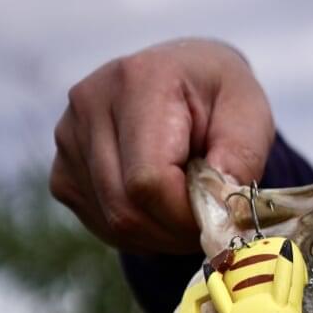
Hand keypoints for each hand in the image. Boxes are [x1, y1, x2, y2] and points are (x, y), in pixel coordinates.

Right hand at [49, 39, 274, 254]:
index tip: (217, 211)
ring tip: (183, 205)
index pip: (148, 181)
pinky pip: (99, 225)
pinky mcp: (62, 170)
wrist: (186, 83)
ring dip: (159, 234)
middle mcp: (90, 102)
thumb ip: (241, 159)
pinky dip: (136, 232)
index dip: (185, 214)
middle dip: (174, 231)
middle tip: (205, 218)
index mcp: (140, 79)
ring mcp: (67, 137)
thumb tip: (217, 210)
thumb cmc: (220, 100)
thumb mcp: (251, 115)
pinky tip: (156, 204)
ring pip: (113, 223)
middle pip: (125, 209)